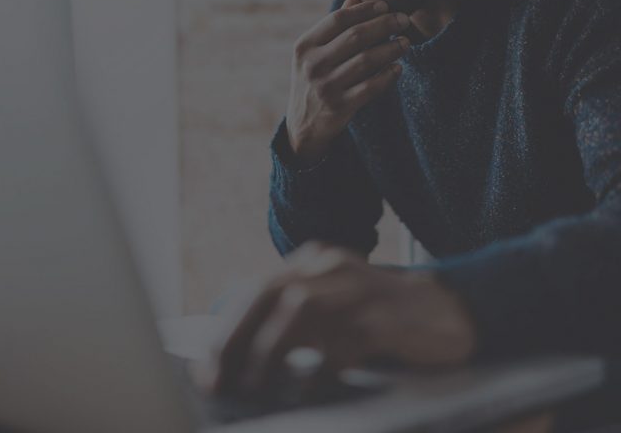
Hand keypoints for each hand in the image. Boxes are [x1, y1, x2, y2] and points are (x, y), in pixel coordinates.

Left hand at [205, 243, 476, 395]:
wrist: (448, 308)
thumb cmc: (380, 315)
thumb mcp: (335, 301)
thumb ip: (296, 313)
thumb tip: (241, 354)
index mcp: (316, 261)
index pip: (258, 287)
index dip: (227, 326)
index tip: (206, 365)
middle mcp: (332, 268)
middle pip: (268, 292)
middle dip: (234, 338)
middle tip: (215, 380)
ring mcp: (358, 291)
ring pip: (297, 313)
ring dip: (267, 354)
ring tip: (254, 387)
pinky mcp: (383, 321)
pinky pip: (338, 346)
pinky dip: (315, 373)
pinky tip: (306, 393)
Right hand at [286, 0, 411, 163]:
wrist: (303, 126)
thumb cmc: (313, 81)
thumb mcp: (313, 54)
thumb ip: (332, 27)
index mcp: (305, 46)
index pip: (338, 19)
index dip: (365, 10)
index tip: (385, 6)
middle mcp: (313, 64)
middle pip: (356, 36)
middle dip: (385, 25)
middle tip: (403, 20)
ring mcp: (327, 86)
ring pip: (367, 60)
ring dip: (391, 49)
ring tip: (405, 43)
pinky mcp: (340, 106)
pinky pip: (371, 87)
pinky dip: (388, 75)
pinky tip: (398, 68)